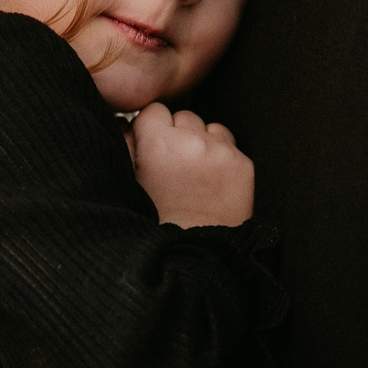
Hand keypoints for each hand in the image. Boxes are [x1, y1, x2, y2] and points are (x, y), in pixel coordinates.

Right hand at [128, 104, 254, 227]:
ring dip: (203, 143)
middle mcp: (193, 142)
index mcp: (159, 143)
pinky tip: (212, 183)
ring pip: (210, 129)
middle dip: (178, 135)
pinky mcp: (243, 165)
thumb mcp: (127, 182)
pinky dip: (223, 159)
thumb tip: (125, 122)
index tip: (152, 146)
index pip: (154, 110)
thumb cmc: (156, 224)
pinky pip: (232, 147)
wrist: (193, 256)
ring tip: (194, 174)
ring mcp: (222, 152)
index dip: (152, 129)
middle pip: (184, 116)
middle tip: (172, 166)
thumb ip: (124, 145)